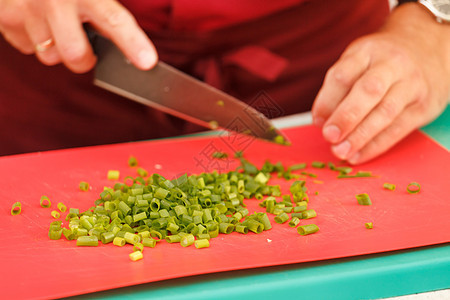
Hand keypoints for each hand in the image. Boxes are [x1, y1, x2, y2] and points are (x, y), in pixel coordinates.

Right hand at [0, 0, 156, 72]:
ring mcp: (27, 9)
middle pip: (76, 56)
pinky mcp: (4, 16)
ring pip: (49, 56)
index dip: (132, 43)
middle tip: (87, 49)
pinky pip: (26, 47)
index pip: (114, 20)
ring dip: (56, 47)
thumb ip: (105, 8)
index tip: (147, 62)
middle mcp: (56, 1)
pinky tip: (36, 18)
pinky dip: (33, 39)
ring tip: (56, 23)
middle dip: (85, 60)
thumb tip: (128, 41)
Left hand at [312, 3, 449, 163]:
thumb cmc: (380, 62)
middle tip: (329, 136)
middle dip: (346, 117)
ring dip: (360, 136)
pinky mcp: (424, 106)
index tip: (317, 121)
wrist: (428, 49)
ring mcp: (411, 84)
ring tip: (341, 151)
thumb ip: (338, 88)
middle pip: (368, 91)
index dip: (327, 101)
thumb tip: (321, 121)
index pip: (343, 75)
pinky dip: (375, 145)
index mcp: (367, 51)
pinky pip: (398, 129)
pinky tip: (358, 155)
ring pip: (385, 112)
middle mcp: (392, 64)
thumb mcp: (357, 61)